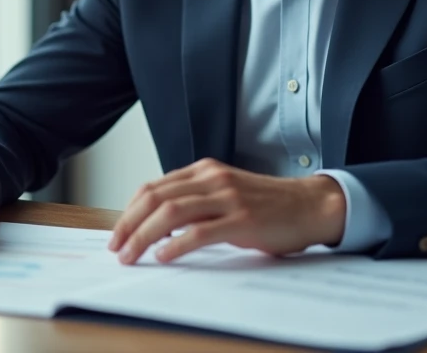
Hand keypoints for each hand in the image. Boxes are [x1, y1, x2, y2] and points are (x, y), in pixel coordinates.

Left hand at [107, 158, 345, 264]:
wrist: (310, 205)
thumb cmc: (267, 205)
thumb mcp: (225, 194)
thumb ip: (196, 202)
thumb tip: (158, 226)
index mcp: (204, 171)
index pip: (153, 187)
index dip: (129, 211)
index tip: (118, 233)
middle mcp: (212, 179)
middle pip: (156, 198)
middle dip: (129, 224)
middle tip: (116, 247)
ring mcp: (227, 197)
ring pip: (171, 212)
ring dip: (144, 236)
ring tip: (131, 255)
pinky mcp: (242, 220)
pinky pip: (201, 231)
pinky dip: (177, 244)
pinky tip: (164, 256)